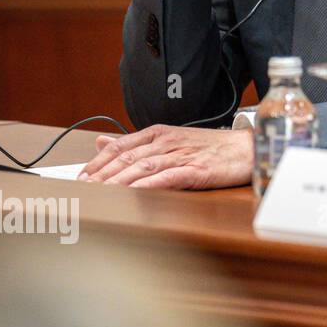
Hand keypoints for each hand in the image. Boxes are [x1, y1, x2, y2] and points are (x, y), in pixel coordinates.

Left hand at [78, 125, 252, 189]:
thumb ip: (136, 143)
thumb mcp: (171, 139)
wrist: (246, 149)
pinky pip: (166, 177)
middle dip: (101, 175)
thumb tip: (102, 142)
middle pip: (127, 158)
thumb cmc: (211, 147)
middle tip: (82, 189)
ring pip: (142, 167)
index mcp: (159, 133)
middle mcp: (167, 142)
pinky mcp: (195, 170)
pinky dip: (147, 185)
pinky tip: (132, 192)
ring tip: (99, 193)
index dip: (98, 161)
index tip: (81, 175)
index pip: (120, 145)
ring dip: (118, 181)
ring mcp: (181, 156)